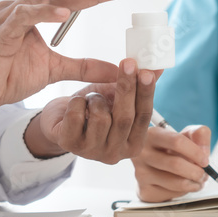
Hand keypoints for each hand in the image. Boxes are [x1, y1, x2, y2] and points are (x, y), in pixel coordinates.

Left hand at [25, 60, 158, 163]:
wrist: (60, 122)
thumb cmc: (93, 109)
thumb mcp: (117, 96)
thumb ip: (137, 85)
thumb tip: (157, 67)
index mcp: (133, 143)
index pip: (145, 116)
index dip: (146, 93)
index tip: (146, 72)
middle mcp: (115, 153)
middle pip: (125, 118)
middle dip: (127, 88)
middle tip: (127, 63)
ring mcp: (92, 152)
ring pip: (101, 117)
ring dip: (95, 98)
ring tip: (90, 98)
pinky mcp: (70, 145)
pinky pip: (76, 116)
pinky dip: (76, 102)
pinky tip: (75, 105)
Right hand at [132, 124, 211, 201]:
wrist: (156, 164)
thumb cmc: (173, 148)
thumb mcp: (187, 134)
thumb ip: (200, 134)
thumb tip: (204, 152)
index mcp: (153, 135)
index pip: (177, 142)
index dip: (196, 152)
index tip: (205, 161)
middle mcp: (143, 153)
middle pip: (176, 165)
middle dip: (196, 172)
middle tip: (203, 174)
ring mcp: (141, 173)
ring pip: (176, 183)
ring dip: (194, 184)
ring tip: (197, 180)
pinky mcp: (145, 191)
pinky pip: (172, 195)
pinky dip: (184, 192)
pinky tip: (183, 185)